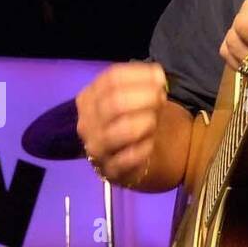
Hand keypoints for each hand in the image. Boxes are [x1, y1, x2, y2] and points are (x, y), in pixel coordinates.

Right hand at [75, 61, 167, 185]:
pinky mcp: (109, 171)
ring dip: (146, 122)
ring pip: (123, 129)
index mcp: (88, 98)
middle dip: (145, 97)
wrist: (138, 157)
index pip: (111, 79)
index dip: (140, 75)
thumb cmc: (137, 119)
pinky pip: (130, 157)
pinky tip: (150, 144)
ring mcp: (95, 148)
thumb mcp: (136, 96)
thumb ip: (144, 84)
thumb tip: (158, 77)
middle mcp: (86, 122)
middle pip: (115, 102)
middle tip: (161, 99)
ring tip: (154, 122)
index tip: (161, 79)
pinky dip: (145, 148)